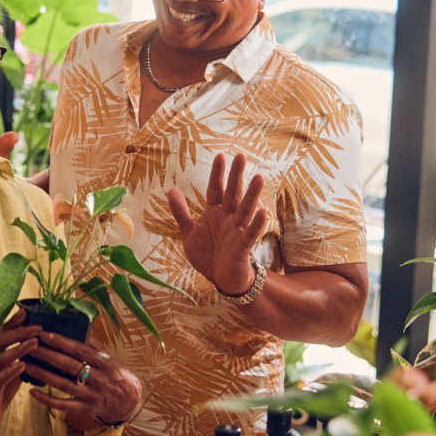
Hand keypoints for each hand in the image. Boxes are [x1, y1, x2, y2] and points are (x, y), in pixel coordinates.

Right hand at [0, 308, 41, 433]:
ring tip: (34, 343)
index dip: (13, 322)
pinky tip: (23, 366)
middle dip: (20, 332)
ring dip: (18, 349)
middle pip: (1, 340)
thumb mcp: (8, 369)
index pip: (1, 332)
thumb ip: (19, 356)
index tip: (26, 311)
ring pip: (1, 358)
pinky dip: (11, 372)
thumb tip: (39, 342)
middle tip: (38, 327)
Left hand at [26, 333, 140, 424]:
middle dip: (47, 355)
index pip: (79, 350)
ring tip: (26, 365)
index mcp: (103, 362)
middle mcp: (97, 378)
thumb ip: (93, 344)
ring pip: (63, 384)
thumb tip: (78, 326)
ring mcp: (90, 395)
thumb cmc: (116, 373)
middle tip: (29, 346)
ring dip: (43, 375)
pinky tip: (32, 392)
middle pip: (69, 366)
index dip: (61, 342)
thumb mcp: (110, 356)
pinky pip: (63, 405)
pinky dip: (47, 399)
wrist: (128, 400)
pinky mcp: (85, 408)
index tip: (44, 334)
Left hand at [166, 153, 266, 295]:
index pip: (215, 189)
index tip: (221, 155)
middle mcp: (228, 218)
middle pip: (233, 193)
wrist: (220, 280)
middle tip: (242, 156)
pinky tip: (263, 211)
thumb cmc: (208, 255)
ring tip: (259, 178)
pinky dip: (256, 223)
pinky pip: (250, 233)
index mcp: (214, 212)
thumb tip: (171, 190)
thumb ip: (181, 212)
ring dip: (252, 194)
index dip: (217, 174)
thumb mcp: (189, 232)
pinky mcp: (243, 246)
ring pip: (245, 209)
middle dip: (236, 175)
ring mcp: (237, 231)